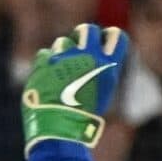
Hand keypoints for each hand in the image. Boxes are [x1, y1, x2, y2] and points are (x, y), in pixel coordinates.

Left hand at [22, 23, 125, 154]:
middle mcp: (88, 56)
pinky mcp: (45, 64)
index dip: (108, 38)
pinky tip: (47, 79)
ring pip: (63, 42)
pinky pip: (45, 54)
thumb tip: (91, 59)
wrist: (59, 131)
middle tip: (79, 50)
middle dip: (83, 37)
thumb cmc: (82, 119)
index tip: (102, 46)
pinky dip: (46, 64)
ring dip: (62, 54)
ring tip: (61, 74)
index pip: (116, 35)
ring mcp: (64, 58)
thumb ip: (96, 72)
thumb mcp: (100, 95)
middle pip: (88, 30)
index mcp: (107, 66)